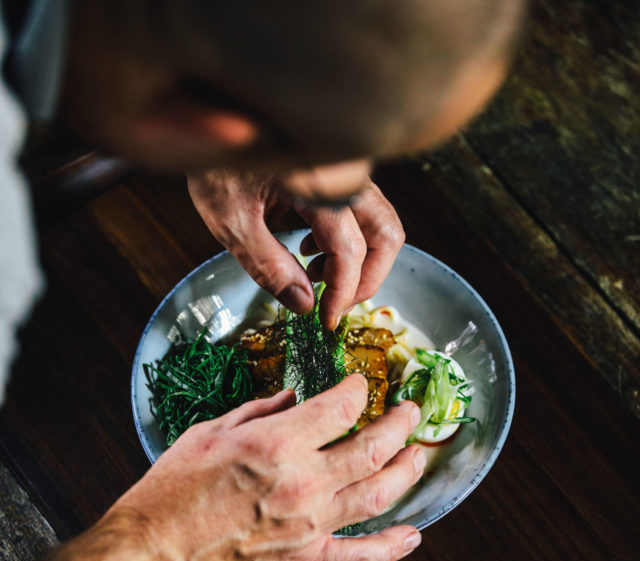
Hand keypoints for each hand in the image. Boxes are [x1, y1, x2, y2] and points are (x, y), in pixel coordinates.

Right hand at [112, 375, 423, 560]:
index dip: (358, 391)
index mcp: (278, 443)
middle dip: (400, 424)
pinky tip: (412, 536)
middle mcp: (304, 482)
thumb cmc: (173, 489)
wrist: (153, 552)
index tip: (360, 386)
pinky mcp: (305, 560)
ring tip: (419, 455)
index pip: (342, 408)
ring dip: (407, 471)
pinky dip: (390, 548)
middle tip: (410, 412)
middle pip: (374, 447)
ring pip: (379, 494)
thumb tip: (293, 398)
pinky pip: (359, 556)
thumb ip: (261, 410)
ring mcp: (309, 525)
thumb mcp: (212, 431)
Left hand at [187, 170, 404, 328]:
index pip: (350, 251)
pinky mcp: (338, 175)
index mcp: (318, 183)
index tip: (326, 321)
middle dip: (367, 279)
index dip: (343, 293)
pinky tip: (307, 251)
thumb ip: (268, 264)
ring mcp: (345, 172)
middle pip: (386, 235)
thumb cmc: (216, 159)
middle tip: (335, 305)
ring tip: (314, 278)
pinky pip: (362, 214)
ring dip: (357, 262)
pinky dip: (346, 243)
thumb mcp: (230, 218)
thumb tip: (304, 304)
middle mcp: (343, 174)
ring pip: (379, 225)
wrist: (212, 117)